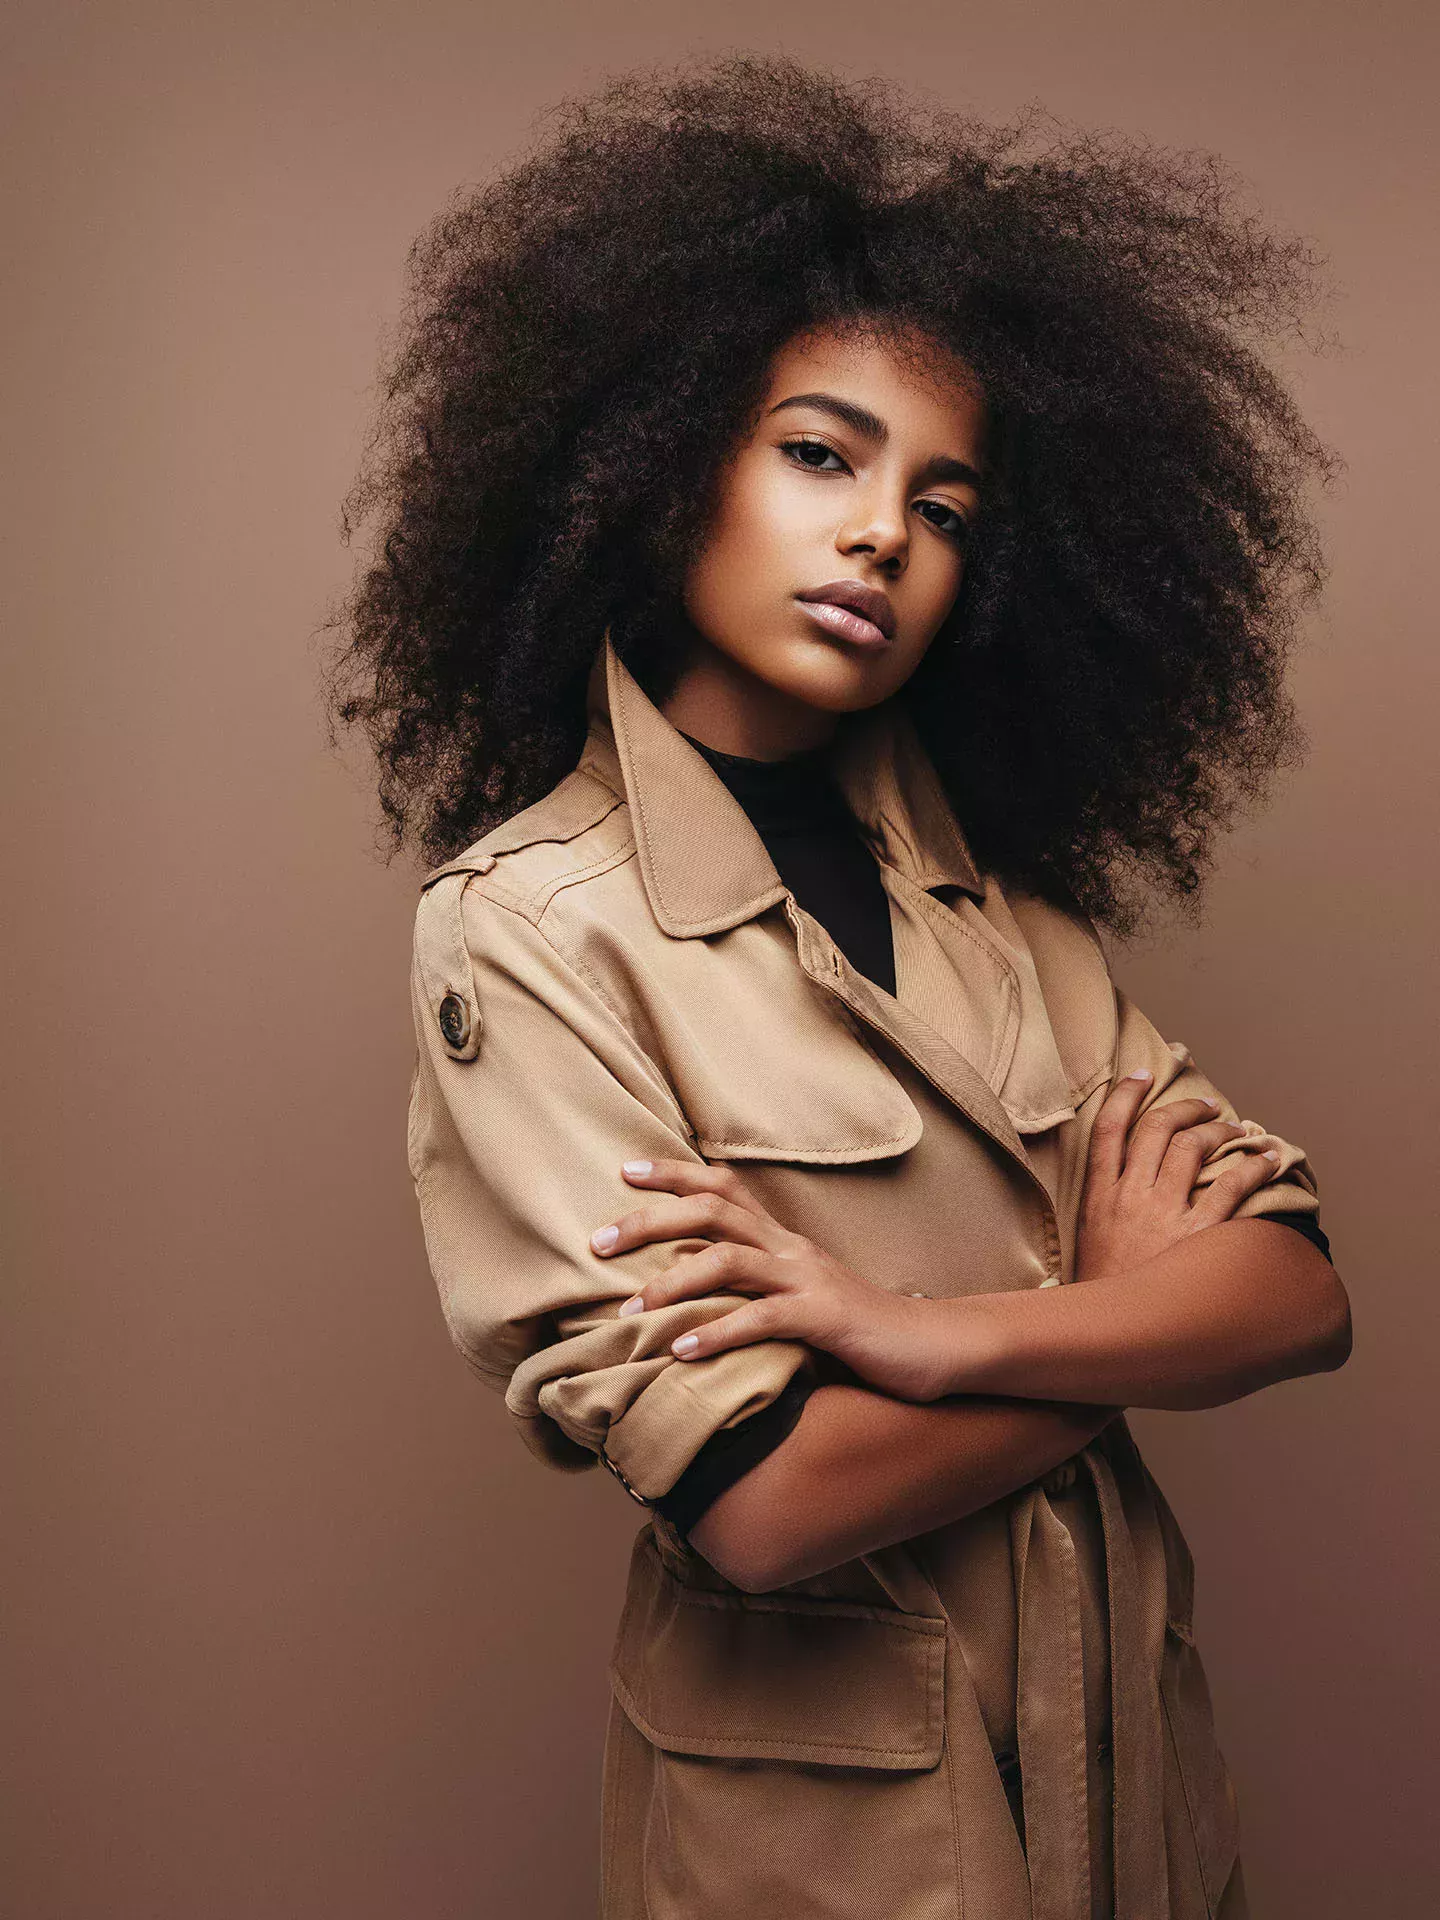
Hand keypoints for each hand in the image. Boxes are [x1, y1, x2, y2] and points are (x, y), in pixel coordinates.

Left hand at [589, 1159, 960, 1401]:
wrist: (936, 1348)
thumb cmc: (860, 1330)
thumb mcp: (798, 1298)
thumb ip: (751, 1286)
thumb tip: (689, 1276)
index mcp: (783, 1240)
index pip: (722, 1188)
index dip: (673, 1174)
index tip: (624, 1171)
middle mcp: (792, 1248)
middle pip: (712, 1212)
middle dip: (649, 1222)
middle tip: (595, 1241)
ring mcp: (810, 1280)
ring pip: (730, 1262)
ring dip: (672, 1283)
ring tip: (628, 1310)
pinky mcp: (827, 1320)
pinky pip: (764, 1320)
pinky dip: (717, 1333)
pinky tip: (680, 1352)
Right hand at [1075, 1069, 1284, 1285]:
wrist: (1111, 1339)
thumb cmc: (1105, 1293)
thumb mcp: (1090, 1243)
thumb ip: (1107, 1208)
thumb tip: (1129, 1183)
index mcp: (1099, 1196)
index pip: (1108, 1129)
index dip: (1124, 1095)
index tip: (1140, 1075)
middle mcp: (1130, 1197)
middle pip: (1156, 1128)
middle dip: (1184, 1107)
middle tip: (1205, 1104)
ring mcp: (1163, 1215)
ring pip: (1192, 1148)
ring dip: (1219, 1130)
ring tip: (1237, 1129)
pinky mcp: (1197, 1237)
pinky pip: (1230, 1186)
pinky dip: (1253, 1166)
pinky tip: (1268, 1159)